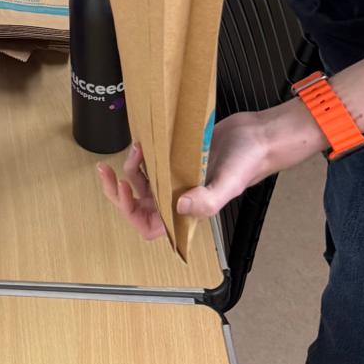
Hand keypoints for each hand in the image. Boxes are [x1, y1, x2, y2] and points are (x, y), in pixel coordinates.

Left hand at [97, 113, 281, 240]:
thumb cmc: (250, 162)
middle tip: (106, 171)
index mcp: (188, 211)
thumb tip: (178, 206)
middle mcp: (178, 197)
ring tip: (136, 150)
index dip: (131, 213)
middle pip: (137, 205)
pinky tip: (142, 144)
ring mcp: (175, 178)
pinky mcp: (175, 159)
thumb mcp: (230, 184)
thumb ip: (208, 201)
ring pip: (140, 182)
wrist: (258, 136)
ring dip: (131, 168)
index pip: (149, 226)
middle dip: (117, 191)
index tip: (123, 190)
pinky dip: (141, 155)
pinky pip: (150, 163)